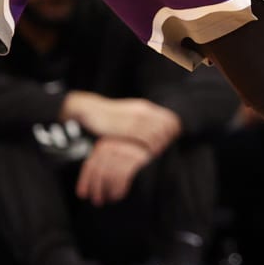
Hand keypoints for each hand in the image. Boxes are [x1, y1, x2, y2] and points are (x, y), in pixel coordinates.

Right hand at [60, 94, 180, 151]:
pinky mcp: (126, 129)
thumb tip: (157, 130)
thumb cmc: (109, 116)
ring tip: (156, 157)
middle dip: (168, 141)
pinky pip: (143, 141)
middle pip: (167, 128)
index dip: (173, 132)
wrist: (90, 110)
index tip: (171, 142)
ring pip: (157, 135)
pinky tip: (146, 157)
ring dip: (159, 147)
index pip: (170, 119)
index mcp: (145, 108)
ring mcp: (135, 120)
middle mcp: (143, 112)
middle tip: (164, 152)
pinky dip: (148, 149)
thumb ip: (143, 120)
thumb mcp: (129, 113)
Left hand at [76, 138, 150, 205]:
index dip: (84, 182)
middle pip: (99, 172)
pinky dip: (118, 189)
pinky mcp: (135, 160)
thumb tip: (89, 184)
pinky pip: (122, 178)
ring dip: (108, 191)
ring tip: (109, 198)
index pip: (90, 166)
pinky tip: (118, 195)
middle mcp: (112, 148)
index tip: (83, 194)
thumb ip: (101, 165)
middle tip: (97, 200)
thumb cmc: (128, 154)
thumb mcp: (112, 154)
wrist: (149, 140)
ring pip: (110, 176)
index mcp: (103, 146)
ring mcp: (123, 153)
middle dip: (96, 189)